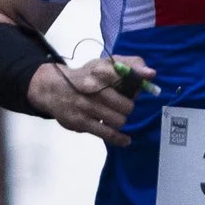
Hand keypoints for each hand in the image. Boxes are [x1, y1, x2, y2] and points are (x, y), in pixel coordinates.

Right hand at [32, 53, 157, 145]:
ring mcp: (86, 106)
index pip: (124, 75)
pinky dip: (119, 138)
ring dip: (121, 119)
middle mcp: (93, 87)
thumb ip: (129, 65)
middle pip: (126, 104)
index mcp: (100, 71)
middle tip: (123, 105)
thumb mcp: (103, 64)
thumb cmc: (85, 77)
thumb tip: (151, 74)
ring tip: (115, 116)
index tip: (148, 83)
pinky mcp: (81, 122)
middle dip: (128, 106)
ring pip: (118, 120)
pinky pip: (107, 134)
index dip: (138, 81)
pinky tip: (125, 139)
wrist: (53, 89)